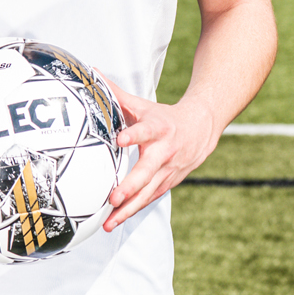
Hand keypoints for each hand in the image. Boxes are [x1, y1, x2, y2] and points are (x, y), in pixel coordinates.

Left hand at [102, 83, 218, 231]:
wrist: (201, 129)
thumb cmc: (163, 117)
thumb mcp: (143, 105)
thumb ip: (116, 94)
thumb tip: (92, 73)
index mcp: (158, 128)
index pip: (145, 131)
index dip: (134, 135)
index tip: (121, 140)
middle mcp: (164, 151)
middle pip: (146, 171)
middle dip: (130, 186)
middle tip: (113, 197)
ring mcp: (167, 171)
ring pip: (147, 192)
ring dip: (129, 208)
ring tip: (110, 222)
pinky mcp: (167, 183)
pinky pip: (148, 199)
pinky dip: (133, 210)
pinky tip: (116, 221)